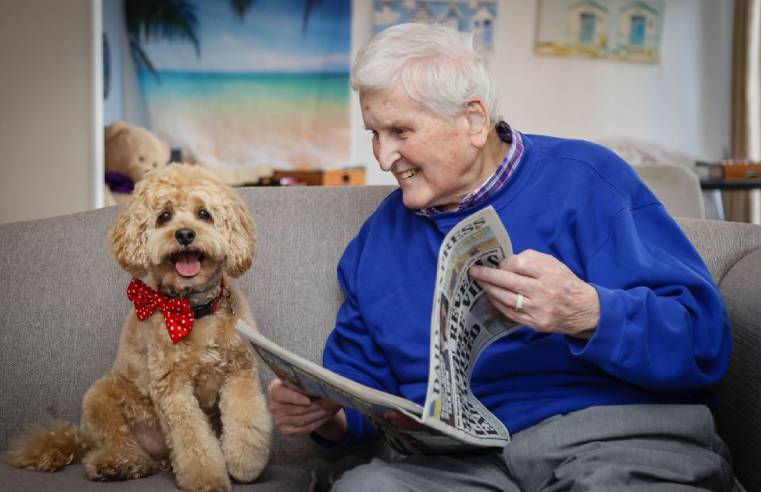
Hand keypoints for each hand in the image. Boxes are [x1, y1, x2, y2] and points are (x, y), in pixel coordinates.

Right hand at [267, 378, 346, 440]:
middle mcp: (274, 406)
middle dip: (317, 406)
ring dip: (320, 415)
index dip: (295, 398)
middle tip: (332, 403)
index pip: (281, 394)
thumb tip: (324, 385)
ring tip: (333, 409)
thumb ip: (308, 382)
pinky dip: (317, 423)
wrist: (299, 400)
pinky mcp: (286, 430)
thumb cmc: (301, 387)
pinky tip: (327, 416)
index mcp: (275, 390)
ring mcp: (279, 420)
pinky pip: (304, 429)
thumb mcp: (301, 381)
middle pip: (297, 409)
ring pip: (302, 420)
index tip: (309, 400)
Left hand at [469, 249, 599, 337]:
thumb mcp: (553, 264)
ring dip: (490, 290)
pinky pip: (510, 313)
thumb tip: (506, 263)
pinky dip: (498, 304)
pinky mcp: (534, 323)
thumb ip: (531, 260)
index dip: (505, 264)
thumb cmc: (564, 282)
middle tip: (474, 272)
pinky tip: (491, 297)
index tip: (500, 264)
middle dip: (487, 276)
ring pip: (506, 299)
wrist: (582, 309)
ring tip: (480, 283)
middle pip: (508, 282)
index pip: (519, 265)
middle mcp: (543, 291)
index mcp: (549, 273)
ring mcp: (538, 309)